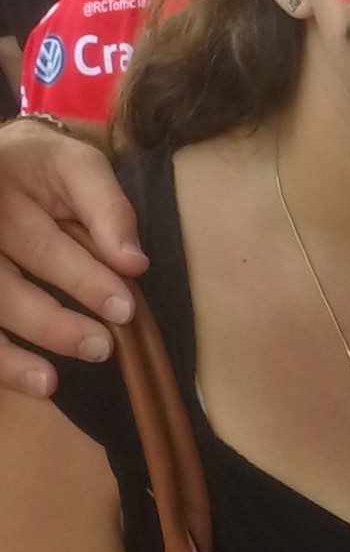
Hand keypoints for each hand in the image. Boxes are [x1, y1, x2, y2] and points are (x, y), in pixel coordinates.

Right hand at [0, 124, 146, 394]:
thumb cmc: (42, 168)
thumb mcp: (79, 169)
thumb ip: (108, 210)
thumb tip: (134, 263)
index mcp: (2, 192)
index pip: (42, 245)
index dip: (83, 279)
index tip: (124, 309)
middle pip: (4, 284)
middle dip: (51, 322)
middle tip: (101, 348)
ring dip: (9, 353)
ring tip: (48, 383)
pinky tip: (25, 381)